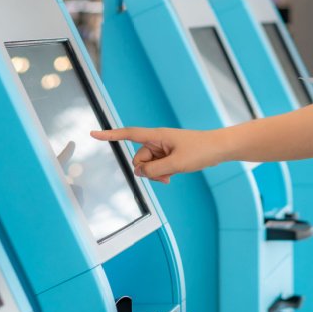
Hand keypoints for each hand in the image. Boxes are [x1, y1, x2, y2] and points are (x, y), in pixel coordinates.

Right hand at [90, 127, 224, 182]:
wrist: (218, 149)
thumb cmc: (200, 151)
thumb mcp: (175, 164)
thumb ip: (153, 170)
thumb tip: (138, 172)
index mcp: (157, 136)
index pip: (129, 134)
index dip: (111, 135)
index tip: (93, 134)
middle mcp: (157, 140)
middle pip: (138, 159)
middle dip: (147, 170)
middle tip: (165, 174)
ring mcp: (163, 148)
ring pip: (148, 166)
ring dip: (156, 174)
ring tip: (172, 175)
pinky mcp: (168, 155)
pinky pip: (156, 168)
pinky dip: (161, 174)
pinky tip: (171, 177)